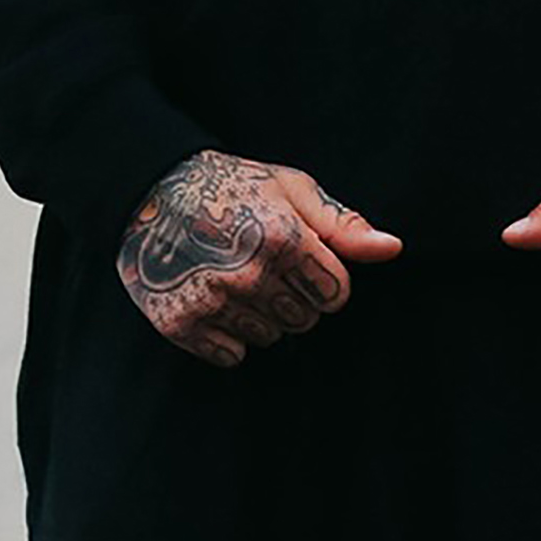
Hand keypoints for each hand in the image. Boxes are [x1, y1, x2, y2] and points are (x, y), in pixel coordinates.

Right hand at [117, 149, 401, 365]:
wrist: (148, 189)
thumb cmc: (232, 185)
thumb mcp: (291, 190)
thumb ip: (343, 225)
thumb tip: (393, 249)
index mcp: (283, 239)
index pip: (336, 295)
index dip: (323, 279)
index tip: (300, 260)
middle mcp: (249, 274)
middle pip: (305, 320)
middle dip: (293, 297)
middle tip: (260, 264)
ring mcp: (212, 301)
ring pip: (270, 338)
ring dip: (260, 316)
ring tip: (234, 277)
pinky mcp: (181, 323)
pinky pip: (233, 355)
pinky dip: (227, 335)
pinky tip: (212, 299)